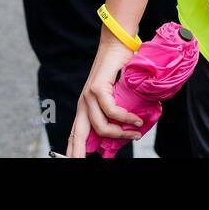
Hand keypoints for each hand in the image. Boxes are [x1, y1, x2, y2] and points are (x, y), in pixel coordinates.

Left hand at [66, 37, 140, 157]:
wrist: (116, 46)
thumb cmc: (119, 70)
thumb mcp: (116, 97)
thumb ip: (116, 114)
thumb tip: (127, 133)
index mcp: (85, 107)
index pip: (74, 134)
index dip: (72, 150)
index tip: (72, 161)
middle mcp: (83, 103)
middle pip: (77, 136)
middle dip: (78, 154)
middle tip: (81, 163)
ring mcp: (88, 96)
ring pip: (101, 126)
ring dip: (121, 133)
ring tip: (135, 133)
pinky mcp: (97, 88)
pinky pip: (112, 111)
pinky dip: (126, 118)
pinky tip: (136, 121)